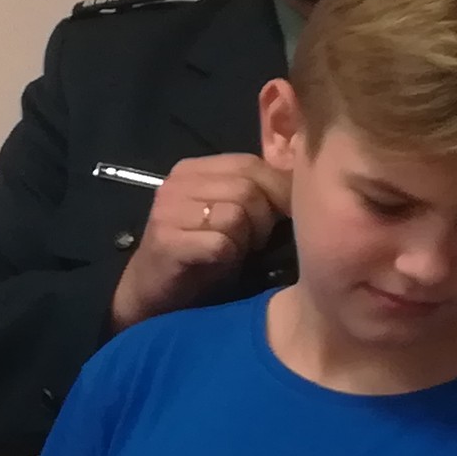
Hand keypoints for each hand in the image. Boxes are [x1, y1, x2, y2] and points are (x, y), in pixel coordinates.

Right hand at [110, 154, 290, 328]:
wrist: (153, 292)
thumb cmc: (200, 254)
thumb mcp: (229, 214)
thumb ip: (255, 192)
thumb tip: (303, 179)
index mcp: (193, 169)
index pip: (250, 163)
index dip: (280, 189)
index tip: (289, 215)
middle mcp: (177, 183)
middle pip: (247, 188)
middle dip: (264, 219)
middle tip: (256, 243)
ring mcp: (168, 210)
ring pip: (236, 214)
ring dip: (246, 240)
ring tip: (238, 252)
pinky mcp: (166, 240)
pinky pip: (221, 243)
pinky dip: (230, 257)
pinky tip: (220, 263)